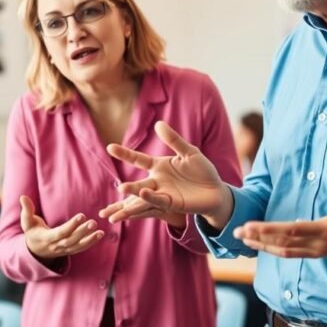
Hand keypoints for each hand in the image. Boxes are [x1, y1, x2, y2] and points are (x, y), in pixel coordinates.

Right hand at [20, 195, 104, 261]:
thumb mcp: (27, 222)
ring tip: (100, 231)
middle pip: (71, 240)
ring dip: (90, 239)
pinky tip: (100, 235)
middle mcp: (56, 246)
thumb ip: (26, 210)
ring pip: (77, 246)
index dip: (71, 225)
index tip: (82, 215)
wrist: (34, 250)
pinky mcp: (69, 251)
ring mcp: (63, 250)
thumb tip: (22, 197)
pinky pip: (81, 248)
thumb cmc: (32, 232)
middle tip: (93, 222)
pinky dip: (91, 243)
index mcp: (46, 238)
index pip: (60, 232)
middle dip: (82, 232)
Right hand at [103, 121, 232, 227]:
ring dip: (134, 192)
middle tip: (117, 184)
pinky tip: (143, 192)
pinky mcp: (173, 203)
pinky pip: (159, 199)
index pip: (138, 159)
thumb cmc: (202, 171)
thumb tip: (158, 124)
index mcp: (159, 166)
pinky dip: (151, 196)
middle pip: (138, 183)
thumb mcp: (189, 152)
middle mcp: (158, 180)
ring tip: (122, 188)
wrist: (217, 190)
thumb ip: (174, 140)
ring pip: (144, 193)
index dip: (125, 153)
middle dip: (128, 185)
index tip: (110, 147)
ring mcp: (164, 193)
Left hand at [233, 164, 326, 259]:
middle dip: (259, 238)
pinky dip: (275, 250)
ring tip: (243, 239)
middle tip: (236, 231)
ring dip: (263, 245)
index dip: (269, 229)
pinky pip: (292, 253)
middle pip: (283, 243)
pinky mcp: (320, 252)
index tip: (250, 225)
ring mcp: (320, 250)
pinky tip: (262, 244)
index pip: (291, 231)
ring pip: (285, 251)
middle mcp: (321, 244)